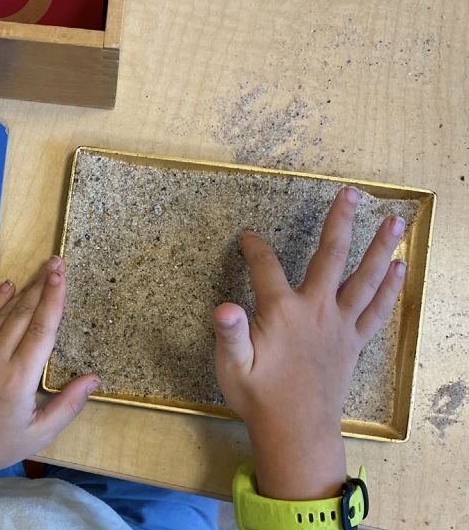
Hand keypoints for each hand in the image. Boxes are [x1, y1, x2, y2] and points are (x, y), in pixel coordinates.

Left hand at [0, 257, 98, 529]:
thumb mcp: (38, 435)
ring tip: (41, 270)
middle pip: (24, 312)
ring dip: (24, 289)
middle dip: (42, 284)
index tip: (62, 275)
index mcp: (19, 378)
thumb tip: (93, 378)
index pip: (42, 328)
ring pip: (3, 312)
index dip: (54, 298)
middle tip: (56, 261)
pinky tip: (7, 286)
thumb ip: (68, 405)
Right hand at [212, 186, 406, 499]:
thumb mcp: (232, 365)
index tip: (249, 235)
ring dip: (381, 248)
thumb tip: (223, 306)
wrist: (295, 430)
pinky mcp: (353, 341)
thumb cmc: (258, 396)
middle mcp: (316, 310)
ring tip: (395, 222)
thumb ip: (229, 334)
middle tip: (350, 193)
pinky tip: (400, 269)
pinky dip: (389, 289)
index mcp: (282, 312)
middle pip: (331, 256)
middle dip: (339, 222)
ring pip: (365, 279)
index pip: (266, 266)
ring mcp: (339, 325)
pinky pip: (376, 310)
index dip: (255, 247)